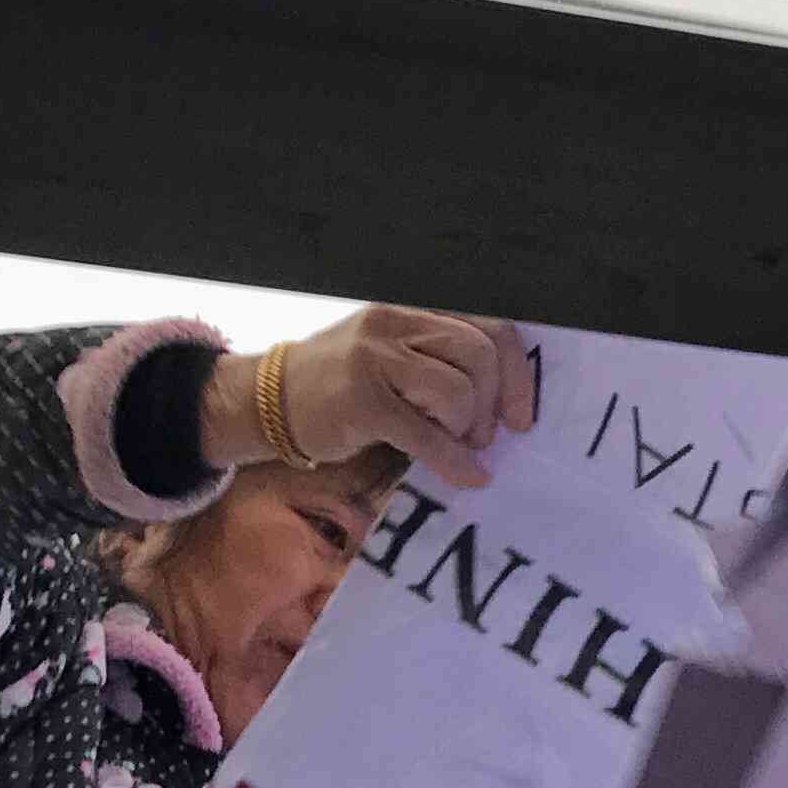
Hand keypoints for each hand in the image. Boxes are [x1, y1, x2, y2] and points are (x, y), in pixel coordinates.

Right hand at [250, 309, 536, 490]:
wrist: (265, 401)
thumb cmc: (339, 385)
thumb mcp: (392, 356)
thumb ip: (440, 362)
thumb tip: (505, 401)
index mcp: (411, 310)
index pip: (489, 325)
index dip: (517, 372)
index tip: (522, 415)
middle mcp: (395, 323)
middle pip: (480, 354)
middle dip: (493, 403)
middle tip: (482, 436)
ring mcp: (376, 358)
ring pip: (457, 390)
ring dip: (468, 429)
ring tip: (456, 446)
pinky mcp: (362, 400)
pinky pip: (427, 433)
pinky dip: (455, 461)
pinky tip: (467, 476)